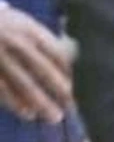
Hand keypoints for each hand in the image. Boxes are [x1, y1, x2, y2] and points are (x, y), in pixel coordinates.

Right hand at [0, 5, 72, 124]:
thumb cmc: (6, 26)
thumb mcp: (26, 24)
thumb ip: (47, 41)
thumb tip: (73, 58)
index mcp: (30, 31)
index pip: (56, 53)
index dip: (68, 72)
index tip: (77, 88)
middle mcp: (16, 43)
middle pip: (42, 69)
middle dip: (58, 89)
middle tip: (71, 107)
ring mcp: (0, 57)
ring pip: (22, 82)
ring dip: (39, 101)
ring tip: (54, 116)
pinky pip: (2, 89)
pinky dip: (15, 103)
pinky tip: (28, 113)